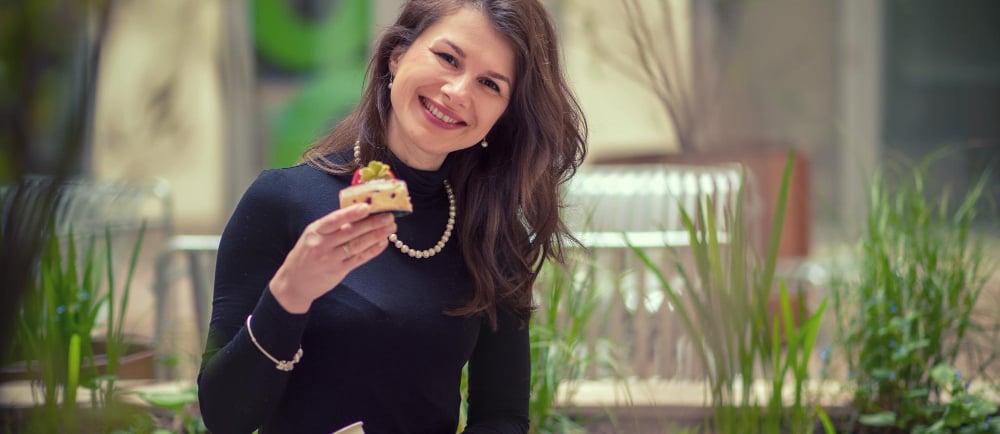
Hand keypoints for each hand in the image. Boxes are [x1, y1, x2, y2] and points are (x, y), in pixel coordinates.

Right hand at [269, 204, 395, 312]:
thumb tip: (357, 213)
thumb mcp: (312, 236)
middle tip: (389, 216)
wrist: (294, 282)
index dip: (351, 213)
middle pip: (351, 232)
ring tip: (390, 228)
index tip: (367, 207)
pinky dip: (372, 250)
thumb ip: (331, 227)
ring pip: (357, 245)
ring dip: (376, 235)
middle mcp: (321, 244)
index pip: (334, 219)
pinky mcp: (338, 271)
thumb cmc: (306, 254)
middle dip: (372, 223)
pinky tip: (382, 243)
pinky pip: (358, 259)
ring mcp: (330, 259)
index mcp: (314, 231)